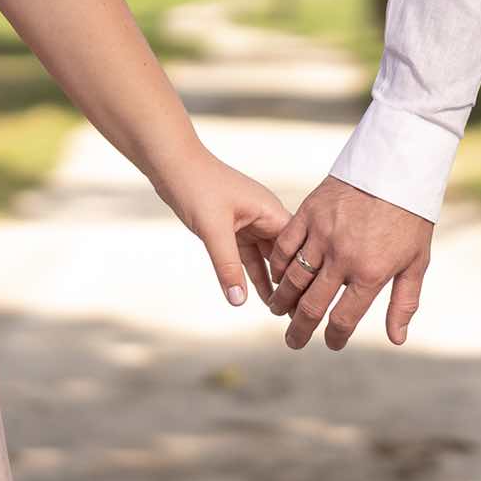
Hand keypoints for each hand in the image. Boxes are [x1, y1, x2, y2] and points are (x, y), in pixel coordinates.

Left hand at [153, 151, 290, 307]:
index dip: (303, 275)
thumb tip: (238, 300)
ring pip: (267, 258)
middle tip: (301, 315)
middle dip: (291, 283)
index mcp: (271, 211)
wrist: (171, 165)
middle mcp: (265, 216)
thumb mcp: (213, 230)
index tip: (309, 303)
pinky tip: (257, 296)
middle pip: (285, 255)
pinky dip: (252, 274)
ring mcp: (249, 222)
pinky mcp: (233, 228)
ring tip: (283, 312)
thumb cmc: (196, 187)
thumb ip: (227, 265)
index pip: (297, 248)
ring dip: (272, 282)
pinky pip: (248, 256)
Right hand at [267, 177, 433, 349]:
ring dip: (283, 301)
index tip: (331, 343)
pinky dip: (279, 266)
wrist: (397, 167)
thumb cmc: (411, 216)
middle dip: (300, 330)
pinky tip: (279, 277)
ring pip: (293, 279)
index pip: (344, 318)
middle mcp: (342, 257)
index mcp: (370, 273)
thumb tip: (396, 339)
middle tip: (293, 342)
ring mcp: (322, 234)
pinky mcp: (309, 213)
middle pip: (311, 306)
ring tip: (278, 312)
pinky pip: (286, 247)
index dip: (335, 337)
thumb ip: (404, 302)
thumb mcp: (417, 262)